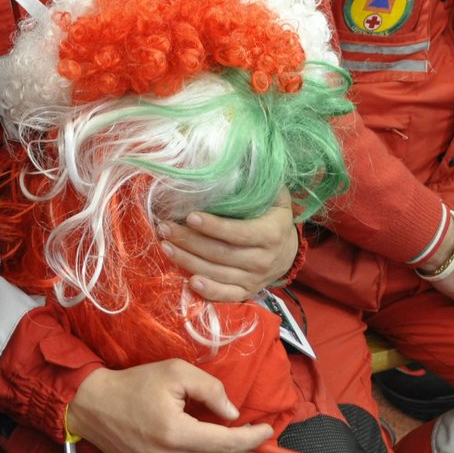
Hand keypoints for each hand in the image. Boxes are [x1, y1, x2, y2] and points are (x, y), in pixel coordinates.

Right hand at [67, 361, 273, 452]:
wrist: (92, 404)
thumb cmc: (133, 384)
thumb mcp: (175, 371)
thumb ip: (210, 388)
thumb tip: (232, 412)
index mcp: (175, 432)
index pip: (226, 443)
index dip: (252, 437)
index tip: (267, 430)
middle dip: (245, 452)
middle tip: (256, 437)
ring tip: (239, 446)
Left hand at [156, 188, 296, 301]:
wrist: (288, 251)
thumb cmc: (274, 217)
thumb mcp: (275, 197)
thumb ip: (259, 182)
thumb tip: (237, 158)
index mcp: (271, 234)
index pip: (238, 233)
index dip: (213, 226)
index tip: (190, 216)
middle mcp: (263, 260)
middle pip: (220, 253)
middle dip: (189, 240)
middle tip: (165, 227)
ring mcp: (254, 279)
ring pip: (217, 272)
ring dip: (188, 260)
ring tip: (165, 245)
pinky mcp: (246, 292)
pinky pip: (225, 295)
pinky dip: (208, 291)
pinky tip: (189, 281)